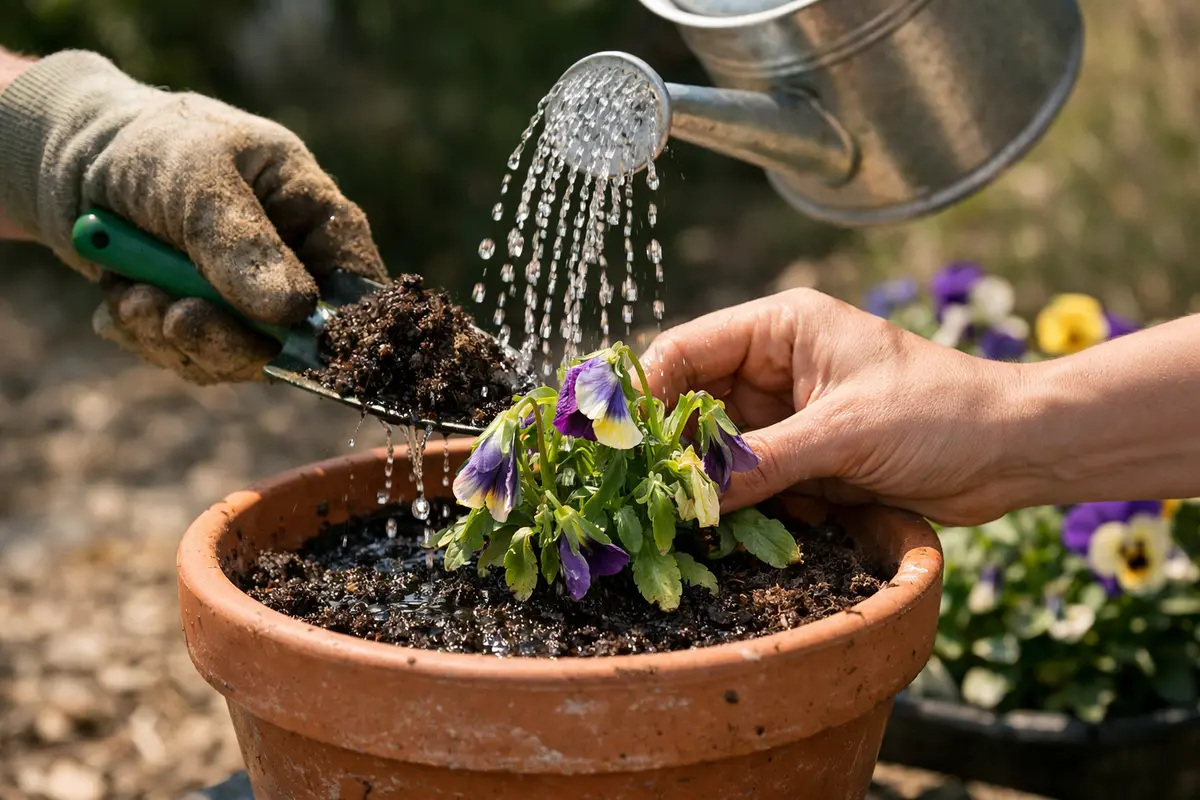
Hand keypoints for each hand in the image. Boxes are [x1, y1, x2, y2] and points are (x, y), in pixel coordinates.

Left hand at [0, 50, 386, 383]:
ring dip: (175, 338)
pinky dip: (148, 339)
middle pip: (297, 342)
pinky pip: (190, 360)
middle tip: (178, 320)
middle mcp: (295, 268)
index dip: (337, 328)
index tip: (291, 342)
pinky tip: (120, 302)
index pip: (359, 289)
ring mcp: (249, 303)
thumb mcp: (198, 182)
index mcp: (318, 220)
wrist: (75, 158)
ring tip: (131, 299)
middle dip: (230, 340)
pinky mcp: (204, 324)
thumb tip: (297, 310)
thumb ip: (244, 246)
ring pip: (237, 359)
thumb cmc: (155, 148)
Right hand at [641, 288, 1026, 525]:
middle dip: (674, 447)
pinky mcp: (805, 455)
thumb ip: (766, 461)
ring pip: (718, 447)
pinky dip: (739, 503)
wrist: (1013, 451)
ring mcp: (788, 413)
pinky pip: (750, 478)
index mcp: (781, 329)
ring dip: (706, 482)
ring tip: (677, 515)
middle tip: (640, 490)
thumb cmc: (941, 414)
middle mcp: (775, 366)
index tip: (617, 441)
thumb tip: (692, 495)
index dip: (647, 392)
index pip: (687, 349)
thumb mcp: (847, 433)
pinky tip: (726, 527)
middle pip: (694, 402)